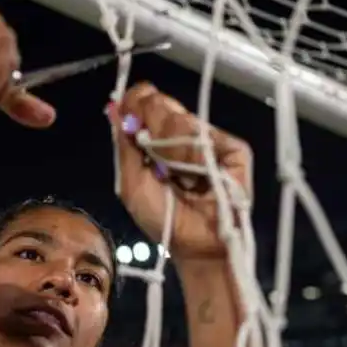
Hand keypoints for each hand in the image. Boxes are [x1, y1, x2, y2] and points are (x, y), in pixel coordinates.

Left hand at [108, 83, 251, 262]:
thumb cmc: (162, 219)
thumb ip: (123, 146)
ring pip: (183, 121)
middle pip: (164, 105)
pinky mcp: (234, 151)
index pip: (148, 104)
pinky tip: (191, 175)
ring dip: (169, 146)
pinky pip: (207, 139)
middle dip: (149, 119)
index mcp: (160, 139)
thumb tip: (112, 108)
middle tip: (147, 143)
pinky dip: (192, 155)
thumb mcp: (131, 183)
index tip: (124, 106)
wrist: (195, 246)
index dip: (135, 101)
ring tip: (172, 174)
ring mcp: (211, 141)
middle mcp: (185, 135)